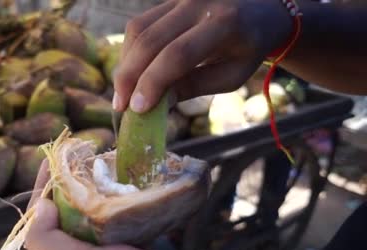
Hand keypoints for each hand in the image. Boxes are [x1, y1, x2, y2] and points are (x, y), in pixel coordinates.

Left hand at [24, 161, 233, 249]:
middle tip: (86, 153)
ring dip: (99, 184)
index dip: (45, 183)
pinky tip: (132, 181)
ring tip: (108, 160)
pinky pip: (121, 213)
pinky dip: (123, 196)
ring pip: (95, 207)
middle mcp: (81, 249)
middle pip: (68, 206)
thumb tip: (40, 204)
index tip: (56, 156)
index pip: (42, 212)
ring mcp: (108, 246)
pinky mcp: (132, 243)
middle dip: (72, 179)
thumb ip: (49, 240)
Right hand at [112, 0, 293, 112]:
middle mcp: (200, 2)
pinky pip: (140, 24)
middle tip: (120, 106)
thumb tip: (154, 104)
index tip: (137, 108)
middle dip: (129, 76)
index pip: (179, 54)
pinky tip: (131, 72)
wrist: (260, 10)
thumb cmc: (246, 49)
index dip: (153, 82)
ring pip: (138, 30)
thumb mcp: (231, 75)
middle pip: (151, 40)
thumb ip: (194, 86)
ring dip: (125, 64)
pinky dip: (130, 51)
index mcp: (226, 23)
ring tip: (123, 93)